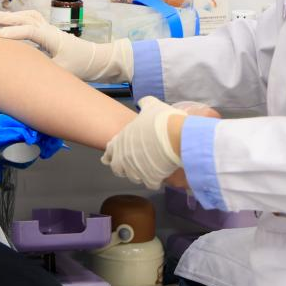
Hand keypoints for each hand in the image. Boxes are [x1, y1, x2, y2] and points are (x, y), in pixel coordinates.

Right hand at [0, 9, 133, 82]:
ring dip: (9, 16)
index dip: (12, 32)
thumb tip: (23, 70)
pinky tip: (8, 23)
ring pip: (26, 16)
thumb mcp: (62, 72)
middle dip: (3, 17)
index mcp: (52, 37)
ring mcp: (48, 29)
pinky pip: (30, 21)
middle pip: (24, 17)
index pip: (28, 30)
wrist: (98, 60)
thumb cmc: (81, 66)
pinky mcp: (48, 33)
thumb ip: (43, 68)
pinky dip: (17, 19)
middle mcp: (49, 29)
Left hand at [103, 97, 219, 189]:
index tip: (113, 157)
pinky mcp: (150, 178)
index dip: (112, 154)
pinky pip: (150, 183)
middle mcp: (124, 157)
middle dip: (125, 167)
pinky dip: (155, 180)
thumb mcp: (152, 106)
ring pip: (134, 176)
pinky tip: (160, 174)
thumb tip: (143, 103)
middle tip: (135, 164)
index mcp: (121, 140)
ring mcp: (136, 169)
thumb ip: (145, 104)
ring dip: (140, 173)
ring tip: (149, 168)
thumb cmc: (161, 120)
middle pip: (118, 168)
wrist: (176, 136)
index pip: (109, 151)